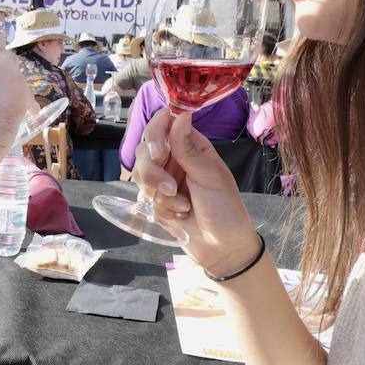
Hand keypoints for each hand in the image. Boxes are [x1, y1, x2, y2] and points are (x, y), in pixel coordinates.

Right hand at [133, 112, 260, 275]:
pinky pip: (143, 197)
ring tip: (183, 206)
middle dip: (153, 172)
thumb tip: (180, 114)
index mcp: (191, 146)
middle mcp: (174, 159)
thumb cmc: (225, 209)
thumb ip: (190, 149)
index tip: (158, 151)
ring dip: (159, 193)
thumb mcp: (211, 177)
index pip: (163, 125)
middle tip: (172, 189)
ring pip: (139, 174)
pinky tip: (179, 216)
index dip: (155, 132)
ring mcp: (163, 180)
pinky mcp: (155, 201)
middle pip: (144, 150)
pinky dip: (160, 208)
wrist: (223, 250)